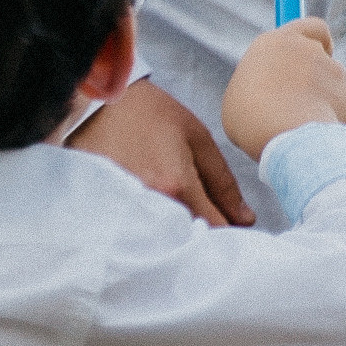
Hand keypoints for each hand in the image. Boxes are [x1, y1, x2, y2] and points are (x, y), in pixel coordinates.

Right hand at [66, 77, 252, 227]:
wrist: (99, 102)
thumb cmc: (149, 113)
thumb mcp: (196, 137)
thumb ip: (223, 182)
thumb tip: (246, 219)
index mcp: (177, 186)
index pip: (216, 230)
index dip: (231, 231)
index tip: (234, 224)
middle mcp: (151, 206)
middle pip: (189, 242)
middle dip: (205, 238)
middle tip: (207, 219)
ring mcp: (126, 214)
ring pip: (165, 243)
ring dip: (179, 236)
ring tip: (182, 216)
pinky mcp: (107, 215)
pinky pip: (141, 237)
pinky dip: (154, 233)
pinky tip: (157, 216)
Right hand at [222, 17, 345, 160]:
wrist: (289, 138)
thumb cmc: (253, 120)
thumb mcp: (241, 97)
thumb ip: (262, 86)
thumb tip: (272, 95)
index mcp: (278, 42)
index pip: (311, 27)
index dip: (317, 40)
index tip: (319, 53)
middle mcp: (310, 50)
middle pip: (323, 59)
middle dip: (317, 81)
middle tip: (300, 106)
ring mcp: (335, 71)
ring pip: (335, 88)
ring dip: (325, 105)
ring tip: (303, 130)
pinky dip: (337, 123)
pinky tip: (321, 139)